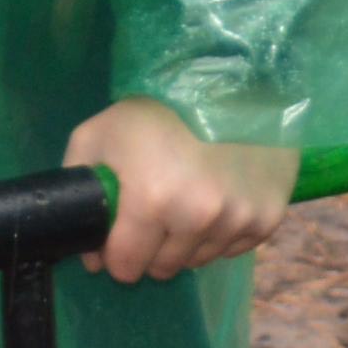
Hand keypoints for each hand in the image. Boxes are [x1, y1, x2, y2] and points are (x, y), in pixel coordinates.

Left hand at [67, 99, 297, 284]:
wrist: (230, 79)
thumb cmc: (156, 108)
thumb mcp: (97, 136)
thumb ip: (80, 193)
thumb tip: (91, 256)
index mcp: (152, 200)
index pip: (126, 267)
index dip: (115, 254)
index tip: (120, 234)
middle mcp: (199, 217)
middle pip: (163, 268)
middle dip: (151, 248)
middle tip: (153, 211)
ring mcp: (238, 219)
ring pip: (198, 261)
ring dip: (186, 242)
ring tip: (185, 199)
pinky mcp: (267, 218)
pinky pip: (231, 250)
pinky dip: (219, 234)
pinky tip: (216, 198)